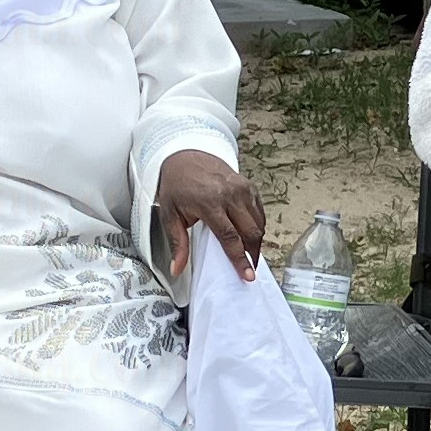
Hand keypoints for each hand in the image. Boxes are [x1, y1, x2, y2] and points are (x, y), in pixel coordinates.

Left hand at [151, 149, 264, 277]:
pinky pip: (259, 211)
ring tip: (249, 254)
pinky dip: (258, 226)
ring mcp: (242, 188)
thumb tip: (177, 269)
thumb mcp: (170, 214)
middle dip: (253, 254)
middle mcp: (230, 195)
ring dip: (256, 241)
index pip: (230, 237)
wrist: (185, 155)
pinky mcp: (248, 185)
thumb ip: (178, 243)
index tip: (247, 275)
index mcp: (210, 203)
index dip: (240, 258)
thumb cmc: (177, 185)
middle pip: (251, 232)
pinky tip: (250, 235)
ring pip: (259, 223)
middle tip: (250, 269)